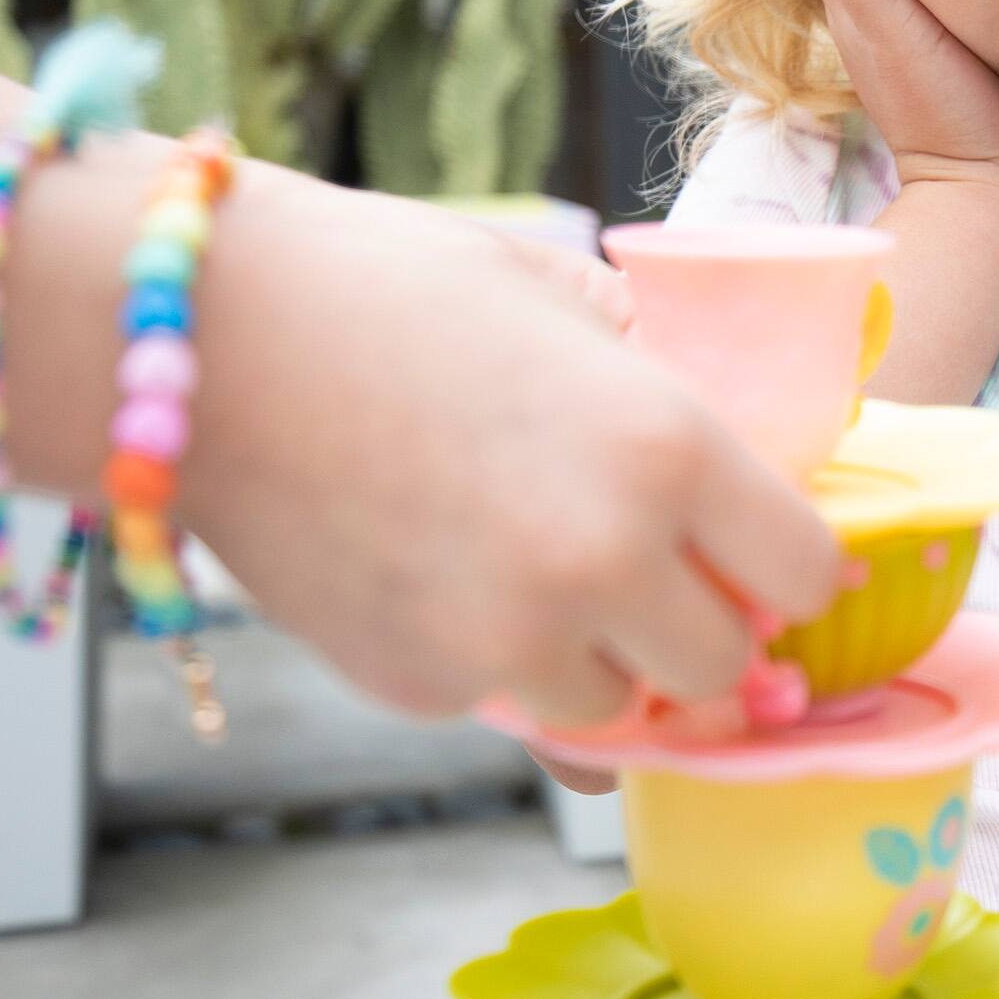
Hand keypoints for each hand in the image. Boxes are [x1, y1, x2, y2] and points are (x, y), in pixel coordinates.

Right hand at [181, 172, 843, 730]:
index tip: (753, 554)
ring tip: (530, 569)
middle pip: (724, 669)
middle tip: (650, 576)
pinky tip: (438, 573)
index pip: (806, 575)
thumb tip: (713, 441)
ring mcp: (508, 640)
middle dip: (698, 630)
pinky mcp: (420, 686)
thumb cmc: (381, 289)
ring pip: (617, 709)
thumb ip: (653, 380)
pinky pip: (505, 703)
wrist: (191, 338)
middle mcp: (606, 561)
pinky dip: (495, 664)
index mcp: (670, 449)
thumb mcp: (557, 296)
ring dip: (600, 661)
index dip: (784, 568)